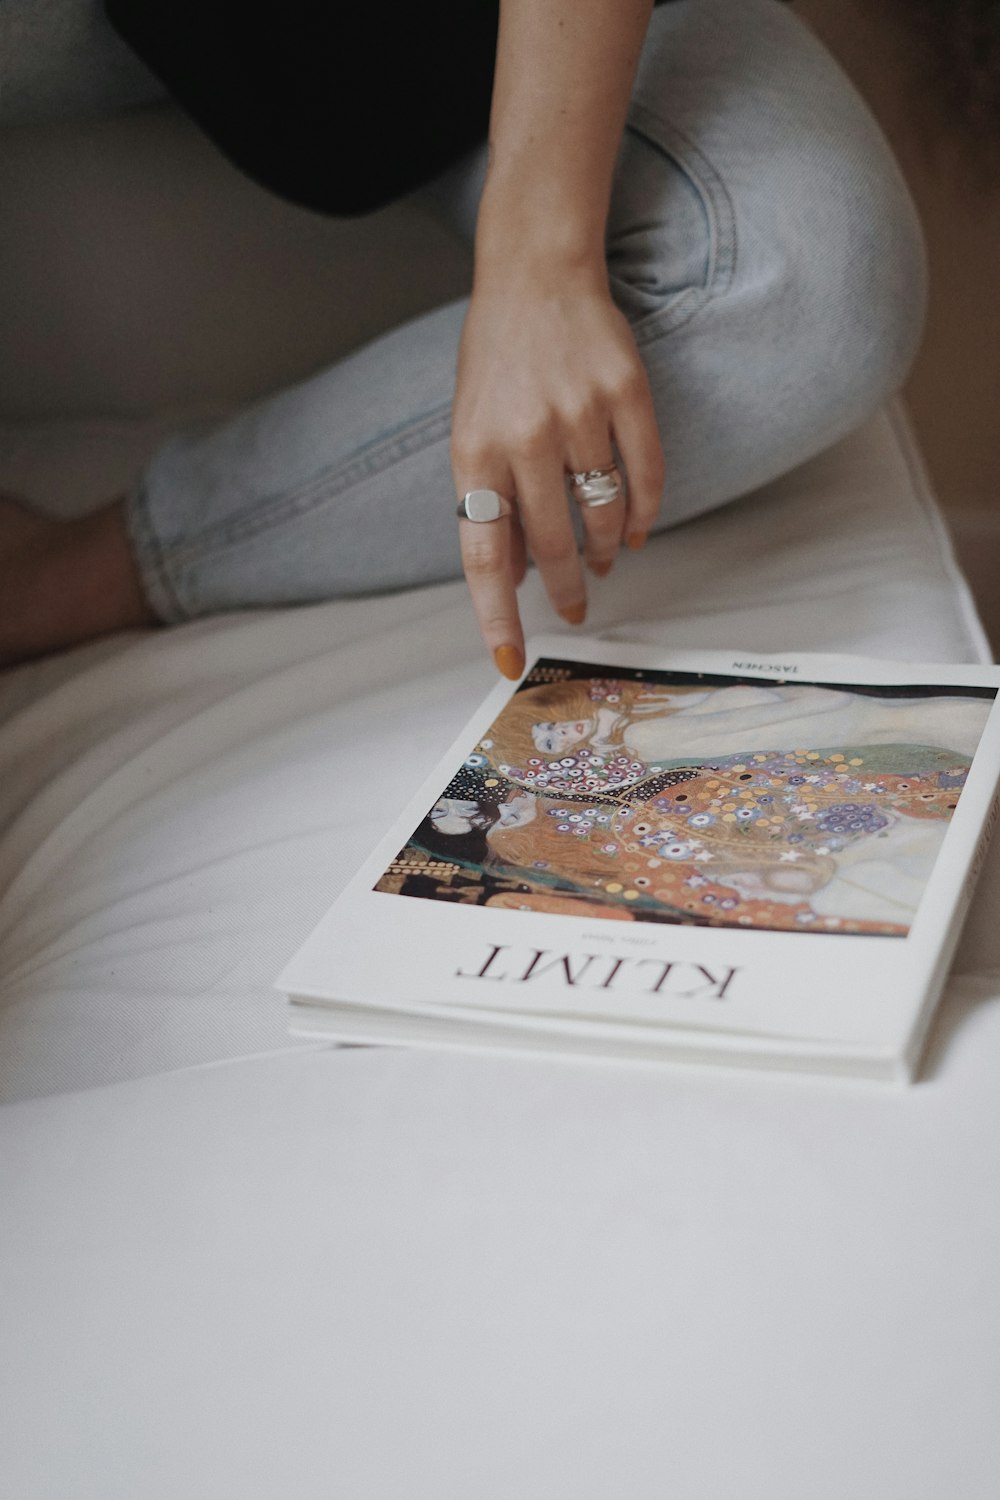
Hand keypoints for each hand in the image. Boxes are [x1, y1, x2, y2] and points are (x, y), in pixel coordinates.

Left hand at [451, 260, 664, 678]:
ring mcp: (578, 414)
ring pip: (602, 514)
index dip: (497, 615)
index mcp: (473, 451)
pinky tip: (635, 529)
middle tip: (576, 606)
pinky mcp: (625, 392)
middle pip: (551, 544)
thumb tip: (508, 574)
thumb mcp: (470, 432)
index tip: (508, 661)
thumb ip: (488, 501)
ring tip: (604, 559)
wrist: (535, 273)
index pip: (482, 555)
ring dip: (605, 549)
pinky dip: (642, 512)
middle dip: (565, 587)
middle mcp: (524, 437)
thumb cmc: (496, 360)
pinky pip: (645, 474)